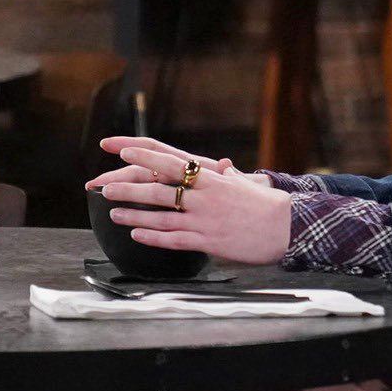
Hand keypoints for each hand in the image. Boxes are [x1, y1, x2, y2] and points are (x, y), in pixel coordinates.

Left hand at [98, 140, 292, 266]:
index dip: (142, 154)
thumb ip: (229, 176)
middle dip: (127, 187)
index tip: (119, 149)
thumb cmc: (266, 206)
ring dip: (134, 215)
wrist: (288, 227)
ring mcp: (204, 219)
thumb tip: (223, 167)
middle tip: (103, 186)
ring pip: (160, 216)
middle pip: (158, 188)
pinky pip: (174, 240)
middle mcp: (204, 196)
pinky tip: (136, 237)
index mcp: (210, 178)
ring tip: (112, 214)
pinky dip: (153, 238)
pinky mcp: (208, 241)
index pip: (170, 160)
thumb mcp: (244, 184)